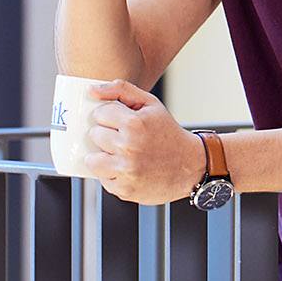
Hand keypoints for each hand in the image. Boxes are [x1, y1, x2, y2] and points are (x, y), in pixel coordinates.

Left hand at [80, 79, 204, 204]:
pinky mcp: (124, 189)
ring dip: (103, 156)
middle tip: (125, 139)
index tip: (120, 122)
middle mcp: (128, 147)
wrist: (190, 166)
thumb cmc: (168, 133)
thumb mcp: (151, 104)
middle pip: (94, 135)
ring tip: (121, 155)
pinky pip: (102, 179)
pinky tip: (127, 169)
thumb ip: (121, 90)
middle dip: (106, 135)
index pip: (100, 114)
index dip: (109, 116)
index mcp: (134, 124)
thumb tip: (91, 91)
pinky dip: (111, 174)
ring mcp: (125, 170)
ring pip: (92, 160)